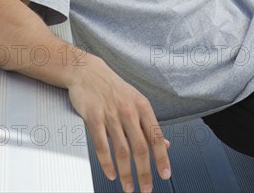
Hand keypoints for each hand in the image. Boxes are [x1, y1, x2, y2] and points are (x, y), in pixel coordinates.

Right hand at [67, 53, 170, 192]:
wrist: (87, 71)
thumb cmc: (113, 87)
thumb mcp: (136, 101)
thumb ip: (149, 125)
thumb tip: (166, 145)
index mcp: (142, 106)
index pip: (155, 136)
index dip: (162, 158)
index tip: (165, 174)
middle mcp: (128, 110)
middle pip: (140, 147)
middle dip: (144, 172)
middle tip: (146, 189)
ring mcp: (111, 114)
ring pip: (121, 150)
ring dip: (126, 173)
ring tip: (128, 187)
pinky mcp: (93, 117)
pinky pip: (102, 146)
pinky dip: (107, 163)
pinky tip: (111, 173)